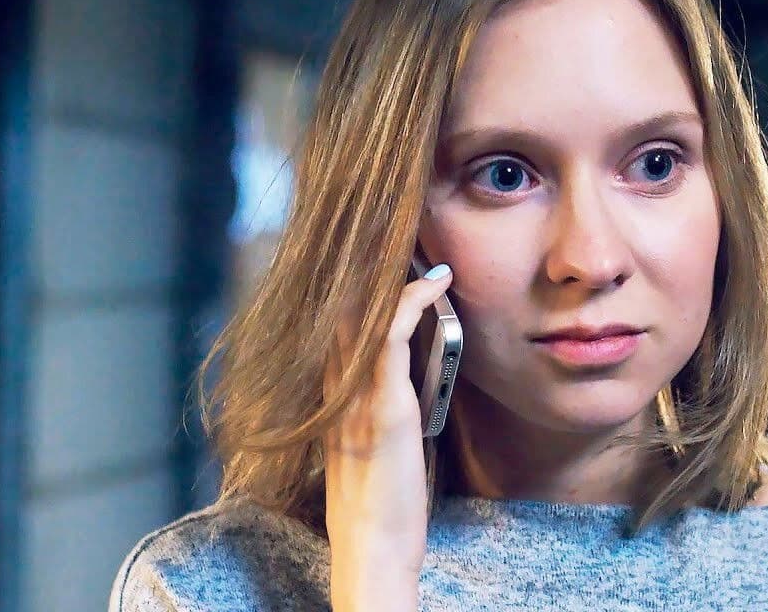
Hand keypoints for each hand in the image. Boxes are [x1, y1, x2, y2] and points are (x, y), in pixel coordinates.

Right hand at [324, 263, 452, 610]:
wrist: (371, 546)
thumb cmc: (380, 503)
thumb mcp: (373, 447)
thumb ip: (379, 410)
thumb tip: (403, 385)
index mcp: (333, 396)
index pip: (335, 325)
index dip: (351, 284)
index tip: (374, 251)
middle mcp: (337, 389)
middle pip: (342, 308)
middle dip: (364, 264)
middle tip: (389, 223)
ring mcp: (357, 396)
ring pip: (363, 314)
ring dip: (390, 273)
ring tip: (413, 238)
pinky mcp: (384, 408)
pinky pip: (391, 339)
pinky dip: (412, 304)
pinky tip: (434, 283)